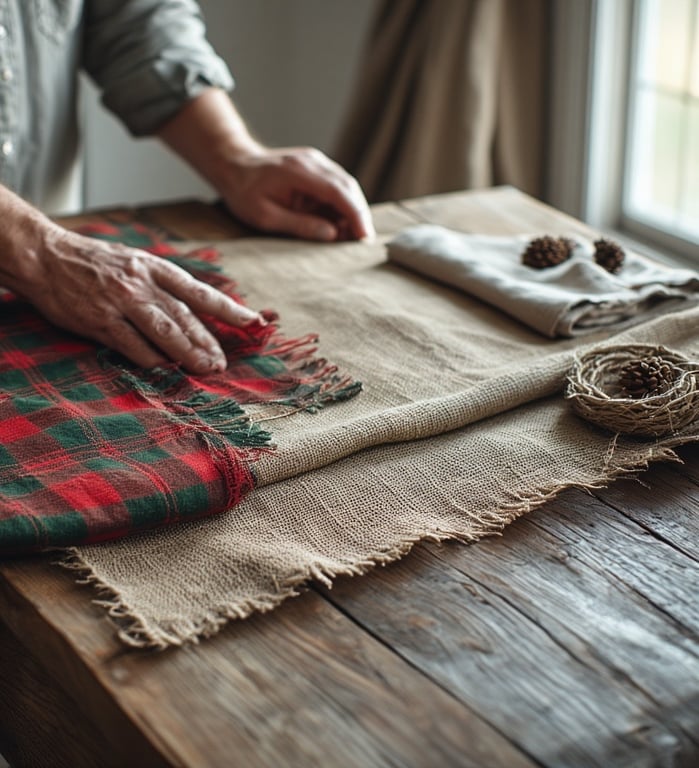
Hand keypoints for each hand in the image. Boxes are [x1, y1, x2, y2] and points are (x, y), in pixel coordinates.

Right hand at [15, 224, 262, 373]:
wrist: (43, 255)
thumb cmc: (91, 261)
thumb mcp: (133, 261)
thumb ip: (161, 285)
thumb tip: (192, 310)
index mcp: (154, 267)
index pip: (199, 291)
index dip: (228, 308)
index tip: (253, 321)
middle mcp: (142, 283)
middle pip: (185, 316)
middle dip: (207, 341)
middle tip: (222, 362)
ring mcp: (121, 301)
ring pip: (164, 331)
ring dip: (188, 353)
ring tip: (206, 369)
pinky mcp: (101, 320)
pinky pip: (132, 345)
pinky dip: (151, 360)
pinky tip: (166, 370)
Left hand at [158, 88, 375, 242]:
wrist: (233, 165)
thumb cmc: (244, 193)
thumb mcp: (265, 216)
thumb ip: (299, 225)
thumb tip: (331, 235)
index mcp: (299, 171)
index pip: (338, 192)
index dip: (355, 215)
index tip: (363, 237)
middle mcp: (312, 162)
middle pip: (348, 187)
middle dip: (359, 216)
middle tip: (361, 243)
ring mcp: (316, 162)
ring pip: (346, 187)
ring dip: (352, 212)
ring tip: (350, 238)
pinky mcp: (316, 168)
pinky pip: (336, 187)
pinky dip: (342, 207)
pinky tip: (339, 226)